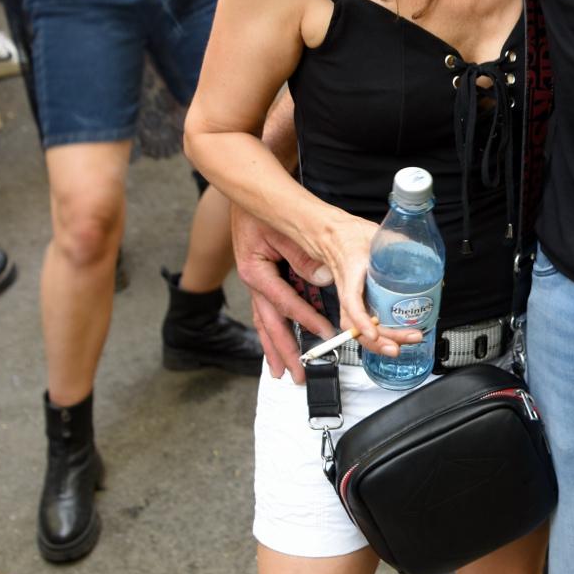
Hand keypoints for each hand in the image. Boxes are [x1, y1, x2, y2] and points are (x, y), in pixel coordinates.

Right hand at [231, 208, 335, 383]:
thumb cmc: (263, 213)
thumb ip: (303, 257)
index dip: (305, 319)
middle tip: (296, 375)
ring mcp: (256, 286)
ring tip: (282, 372)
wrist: (248, 199)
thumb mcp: (284, 232)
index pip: (285, 302)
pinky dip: (273, 334)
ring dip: (274, 349)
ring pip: (265, 324)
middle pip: (269, 325)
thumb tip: (324, 279)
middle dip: (283, 352)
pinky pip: (267, 315)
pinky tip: (277, 349)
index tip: (325, 334)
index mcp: (256, 272)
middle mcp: (253, 283)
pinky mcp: (262, 284)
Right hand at [317, 212, 423, 360]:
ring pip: (359, 329)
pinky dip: (378, 336)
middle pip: (358, 324)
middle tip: (409, 338)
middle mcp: (347, 291)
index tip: (373, 333)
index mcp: (351, 271)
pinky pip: (363, 325)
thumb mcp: (378, 234)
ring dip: (380, 342)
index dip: (362, 321)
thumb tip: (427, 258)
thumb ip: (402, 243)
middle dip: (382, 339)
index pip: (352, 302)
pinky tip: (395, 340)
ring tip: (403, 345)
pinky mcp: (355, 304)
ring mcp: (350, 300)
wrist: (333, 236)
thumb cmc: (351, 235)